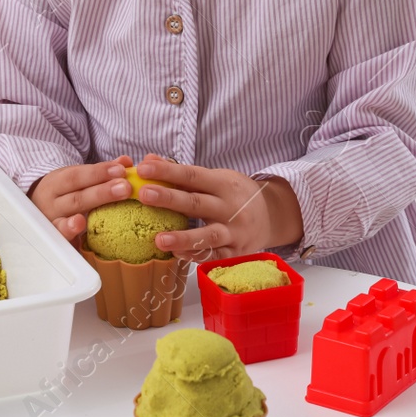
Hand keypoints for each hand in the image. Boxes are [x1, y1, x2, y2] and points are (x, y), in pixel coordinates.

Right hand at [28, 155, 135, 241]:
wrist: (38, 210)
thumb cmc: (65, 193)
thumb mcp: (77, 178)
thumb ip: (101, 171)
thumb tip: (126, 161)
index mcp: (56, 183)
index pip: (77, 176)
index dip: (99, 172)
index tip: (121, 169)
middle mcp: (51, 203)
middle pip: (77, 198)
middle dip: (101, 193)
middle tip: (125, 188)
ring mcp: (53, 223)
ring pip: (66, 220)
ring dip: (80, 220)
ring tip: (91, 217)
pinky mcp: (57, 240)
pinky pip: (63, 240)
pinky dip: (69, 235)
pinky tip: (79, 230)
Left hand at [129, 156, 304, 262]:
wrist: (272, 216)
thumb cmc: (234, 194)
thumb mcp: (215, 178)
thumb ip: (182, 173)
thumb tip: (149, 160)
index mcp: (223, 184)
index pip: (191, 175)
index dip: (167, 171)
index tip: (143, 168)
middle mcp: (230, 207)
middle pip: (196, 203)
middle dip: (169, 198)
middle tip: (143, 194)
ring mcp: (235, 231)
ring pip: (208, 235)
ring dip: (183, 237)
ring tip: (159, 239)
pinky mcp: (236, 252)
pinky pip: (215, 256)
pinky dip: (196, 255)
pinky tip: (176, 254)